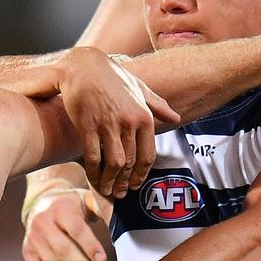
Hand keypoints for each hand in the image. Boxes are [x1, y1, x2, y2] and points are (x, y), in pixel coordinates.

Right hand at [23, 188, 106, 260]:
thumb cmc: (69, 206)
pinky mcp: (27, 252)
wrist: (41, 204)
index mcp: (60, 208)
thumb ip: (98, 207)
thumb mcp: (84, 200)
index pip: (76, 229)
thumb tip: (112, 215)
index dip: (90, 245)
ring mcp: (33, 238)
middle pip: (63, 250)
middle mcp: (43, 222)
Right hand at [59, 47, 179, 197]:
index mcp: (144, 116)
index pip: (147, 155)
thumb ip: (158, 105)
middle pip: (129, 163)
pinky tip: (93, 178)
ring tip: (107, 190)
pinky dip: (94, 172)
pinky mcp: (87, 126)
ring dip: (110, 181)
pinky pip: (93, 156)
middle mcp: (128, 122)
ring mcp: (107, 125)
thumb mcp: (139, 88)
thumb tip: (176, 118)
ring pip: (113, 163)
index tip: (135, 185)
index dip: (141, 175)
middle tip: (120, 193)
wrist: (84, 66)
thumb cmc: (112, 76)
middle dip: (124, 182)